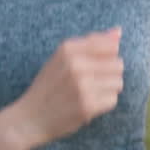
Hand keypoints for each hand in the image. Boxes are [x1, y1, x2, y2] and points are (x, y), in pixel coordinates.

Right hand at [0, 29, 122, 149]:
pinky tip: (88, 104)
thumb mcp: (62, 58)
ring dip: (107, 90)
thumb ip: (91, 43)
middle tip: (91, 82)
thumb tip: (119, 31)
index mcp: (68, 48)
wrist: (30, 117)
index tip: (93, 66)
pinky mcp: (88, 105)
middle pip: (118, 64)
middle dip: (108, 74)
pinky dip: (103, 104)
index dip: (106, 57)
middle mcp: (76, 64)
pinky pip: (113, 100)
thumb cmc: (48, 86)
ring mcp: (82, 85)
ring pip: (118, 82)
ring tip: (90, 93)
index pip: (110, 45)